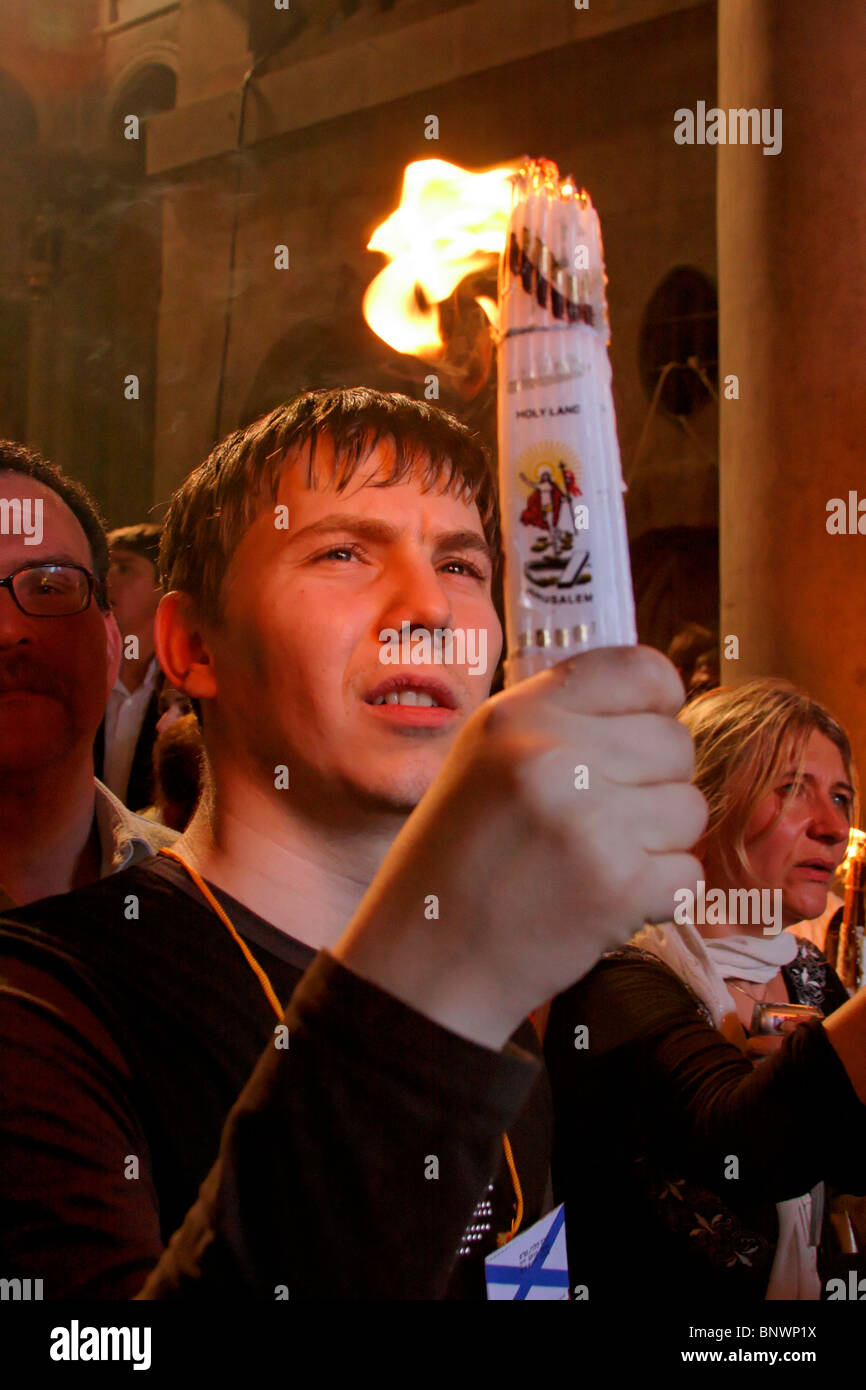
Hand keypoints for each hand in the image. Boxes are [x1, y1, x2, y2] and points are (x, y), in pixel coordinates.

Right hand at [334, 645, 705, 1047]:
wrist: (426, 962)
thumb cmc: (459, 860)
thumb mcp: (484, 758)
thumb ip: (561, 722)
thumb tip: (656, 704)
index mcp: (519, 715)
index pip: (641, 670)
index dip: (659, 703)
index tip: (646, 731)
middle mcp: (554, 757)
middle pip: (676, 744)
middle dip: (655, 784)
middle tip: (606, 820)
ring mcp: (589, 821)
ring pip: (689, 808)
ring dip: (659, 842)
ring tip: (597, 861)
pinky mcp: (616, 886)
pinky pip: (688, 873)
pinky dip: (659, 894)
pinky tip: (605, 900)